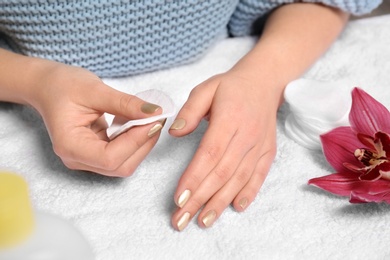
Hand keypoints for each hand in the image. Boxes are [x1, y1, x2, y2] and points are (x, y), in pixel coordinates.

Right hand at [28, 63, 163, 175]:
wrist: (47, 87)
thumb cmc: (63, 86)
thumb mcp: (95, 90)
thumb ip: (125, 104)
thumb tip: (155, 113)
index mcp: (70, 146)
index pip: (110, 158)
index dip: (136, 141)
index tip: (153, 120)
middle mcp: (78, 159)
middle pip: (121, 166)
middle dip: (143, 144)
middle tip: (157, 118)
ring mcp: (87, 160)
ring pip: (124, 164)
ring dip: (142, 143)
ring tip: (147, 118)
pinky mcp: (96, 155)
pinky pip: (122, 155)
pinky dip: (134, 141)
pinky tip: (134, 122)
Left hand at [169, 69, 281, 229]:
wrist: (264, 81)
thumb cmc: (231, 87)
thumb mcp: (206, 89)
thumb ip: (190, 110)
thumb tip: (174, 132)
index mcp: (229, 119)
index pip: (209, 154)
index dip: (194, 178)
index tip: (178, 198)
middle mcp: (246, 135)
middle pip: (221, 173)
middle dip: (200, 199)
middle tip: (182, 220)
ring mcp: (259, 145)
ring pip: (239, 179)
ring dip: (221, 202)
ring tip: (203, 221)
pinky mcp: (268, 151)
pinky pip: (259, 175)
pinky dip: (249, 193)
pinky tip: (236, 208)